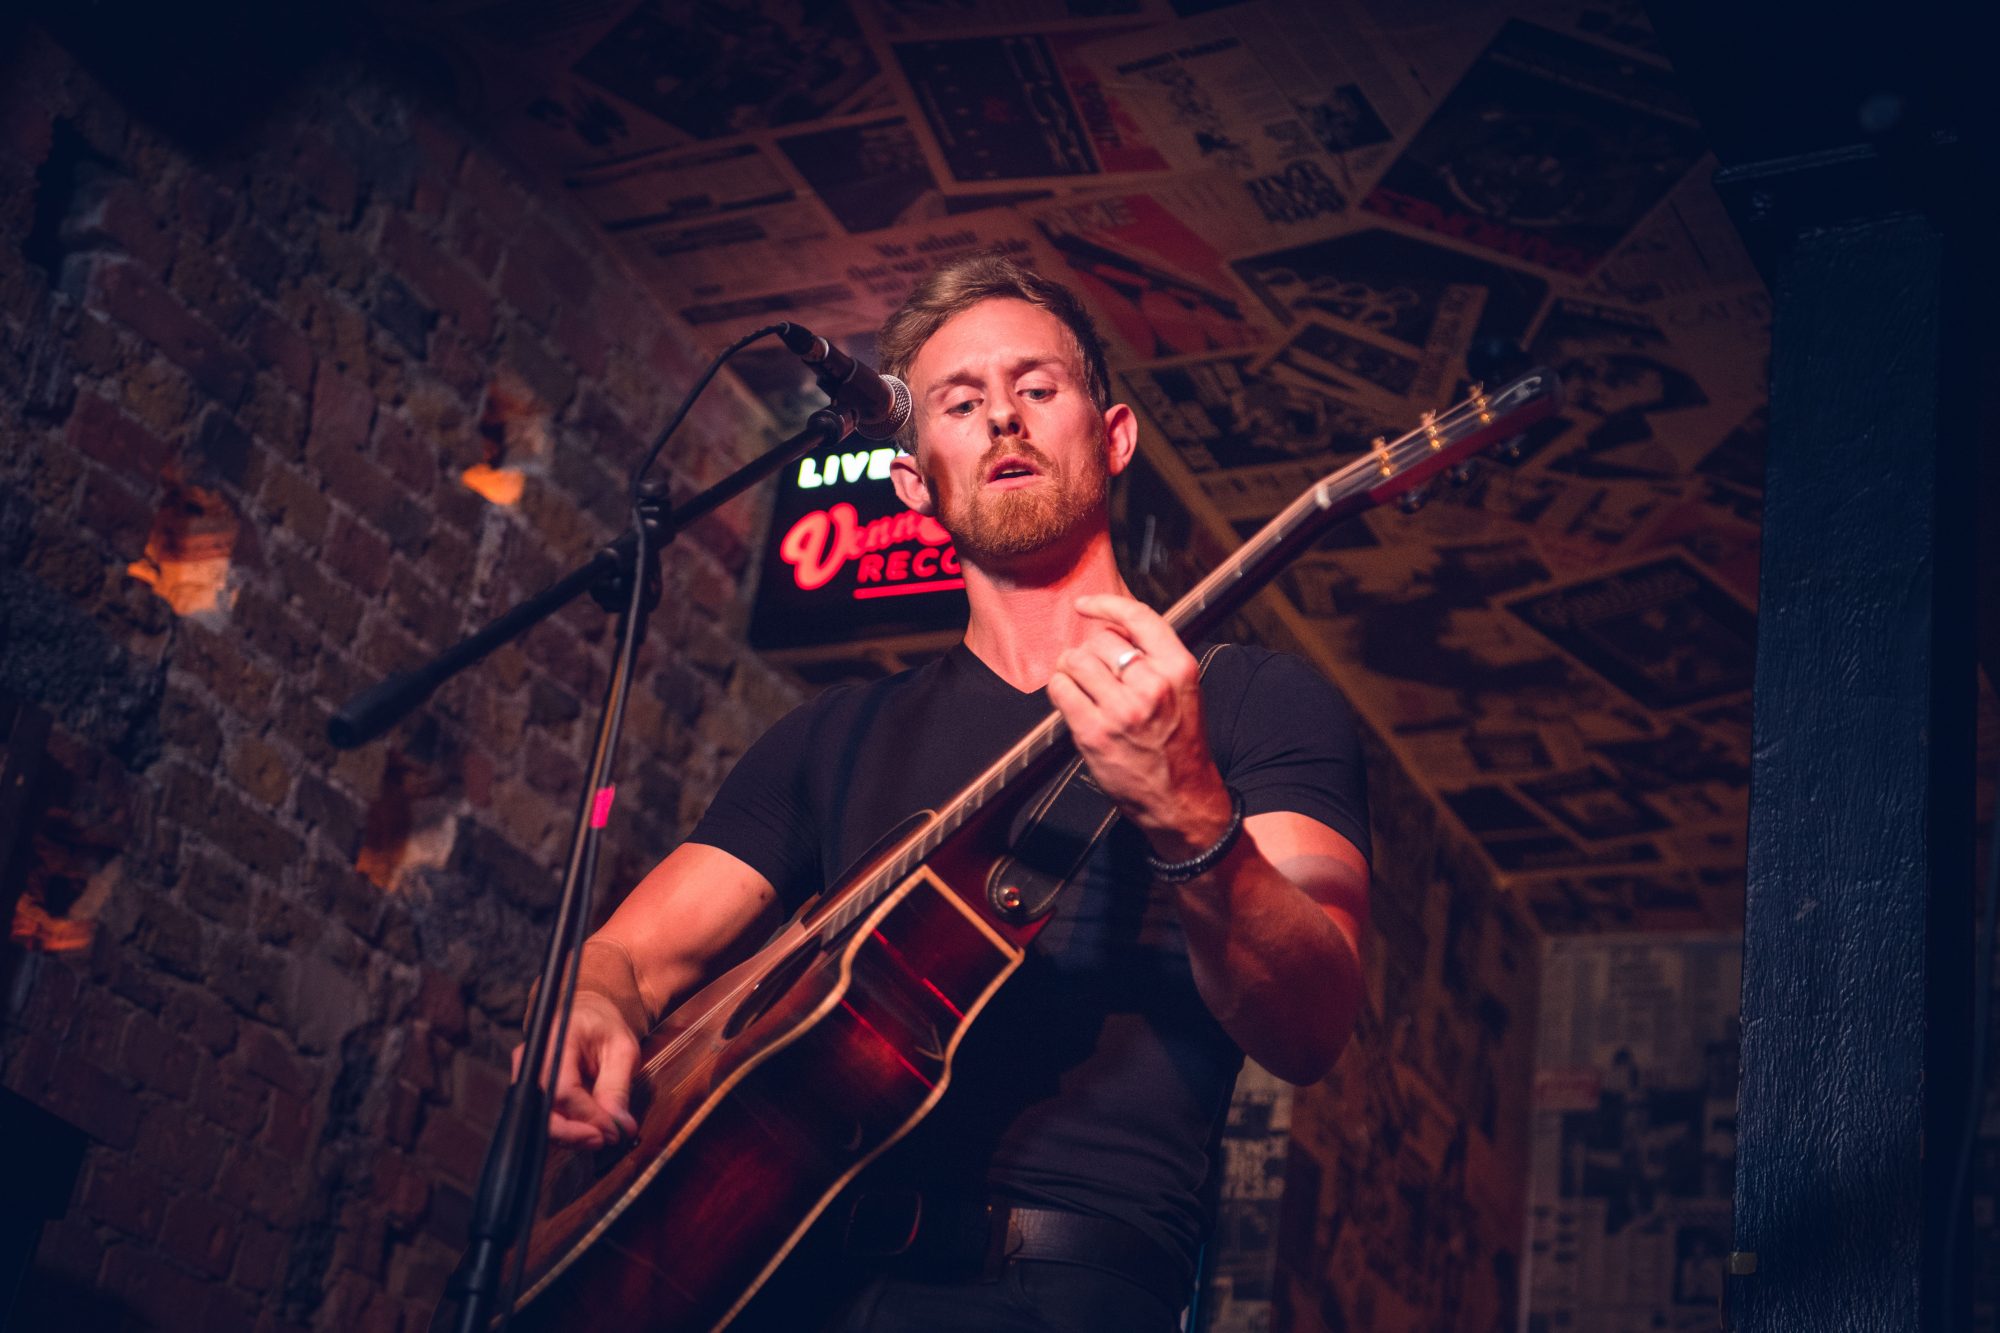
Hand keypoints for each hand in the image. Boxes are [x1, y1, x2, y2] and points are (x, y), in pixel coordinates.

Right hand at [511, 990, 640, 1149]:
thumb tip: (620, 1126)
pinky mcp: (530, 1089)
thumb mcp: (622, 1050)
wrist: (585, 1016)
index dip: (587, 1116)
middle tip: (605, 1140)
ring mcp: (526, 1074)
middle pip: (543, 1108)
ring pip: (541, 1118)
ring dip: (572, 1135)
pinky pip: (544, 1115)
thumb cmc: (603, 1029)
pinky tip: (588, 1130)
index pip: (563, 1089)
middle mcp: (533, 1057)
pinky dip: (567, 1128)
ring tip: (601, 1136)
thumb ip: (618, 1088)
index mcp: (557, 1038)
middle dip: (575, 1133)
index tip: (613, 1131)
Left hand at [1046, 594, 1233, 859]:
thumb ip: (1154, 660)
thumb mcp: (1182, 692)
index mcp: (1179, 669)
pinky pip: (1060, 689)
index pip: (1139, 618)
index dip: (1106, 605)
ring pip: (1075, 661)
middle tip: (1093, 675)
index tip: (1085, 606)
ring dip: (1071, 671)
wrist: (1181, 798)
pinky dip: (1060, 690)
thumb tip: (1111, 630)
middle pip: (1099, 641)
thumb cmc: (1177, 744)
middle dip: (1089, 654)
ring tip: (1081, 688)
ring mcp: (1123, 710)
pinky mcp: (1096, 732)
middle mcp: (1153, 685)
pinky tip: (1072, 702)